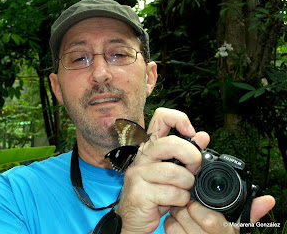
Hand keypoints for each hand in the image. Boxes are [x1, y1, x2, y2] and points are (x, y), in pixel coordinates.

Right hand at [116, 107, 209, 233]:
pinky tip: (175, 202)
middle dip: (192, 157)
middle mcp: (142, 156)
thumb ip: (186, 152)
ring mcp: (138, 173)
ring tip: (183, 190)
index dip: (179, 119)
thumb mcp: (171, 170)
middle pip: (172, 143)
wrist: (132, 218)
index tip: (191, 133)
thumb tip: (203, 136)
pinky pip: (172, 193)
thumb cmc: (153, 192)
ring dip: (187, 184)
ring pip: (175, 172)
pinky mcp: (139, 192)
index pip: (161, 117)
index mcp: (151, 147)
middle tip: (193, 170)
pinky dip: (181, 200)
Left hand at [164, 196, 274, 233]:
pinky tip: (177, 221)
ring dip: (176, 212)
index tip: (195, 202)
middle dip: (185, 206)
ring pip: (175, 222)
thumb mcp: (237, 227)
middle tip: (186, 203)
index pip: (210, 221)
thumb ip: (249, 212)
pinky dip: (170, 222)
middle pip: (188, 217)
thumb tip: (268, 200)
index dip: (199, 209)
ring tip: (182, 211)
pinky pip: (169, 229)